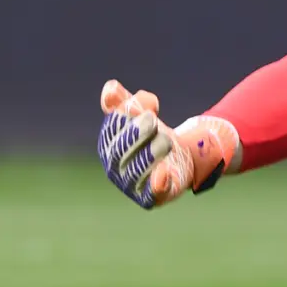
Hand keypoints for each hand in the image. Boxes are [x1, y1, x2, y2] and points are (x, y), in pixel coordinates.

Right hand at [99, 80, 239, 208]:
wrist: (178, 156)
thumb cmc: (152, 134)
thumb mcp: (141, 113)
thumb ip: (126, 101)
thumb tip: (110, 88)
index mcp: (108, 145)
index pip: (111, 131)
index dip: (126, 116)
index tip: (149, 104)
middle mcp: (115, 167)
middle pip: (120, 152)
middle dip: (136, 134)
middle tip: (153, 120)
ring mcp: (132, 185)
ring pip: (137, 171)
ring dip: (150, 154)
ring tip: (167, 140)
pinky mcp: (152, 197)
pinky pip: (151, 194)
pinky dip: (157, 185)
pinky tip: (165, 172)